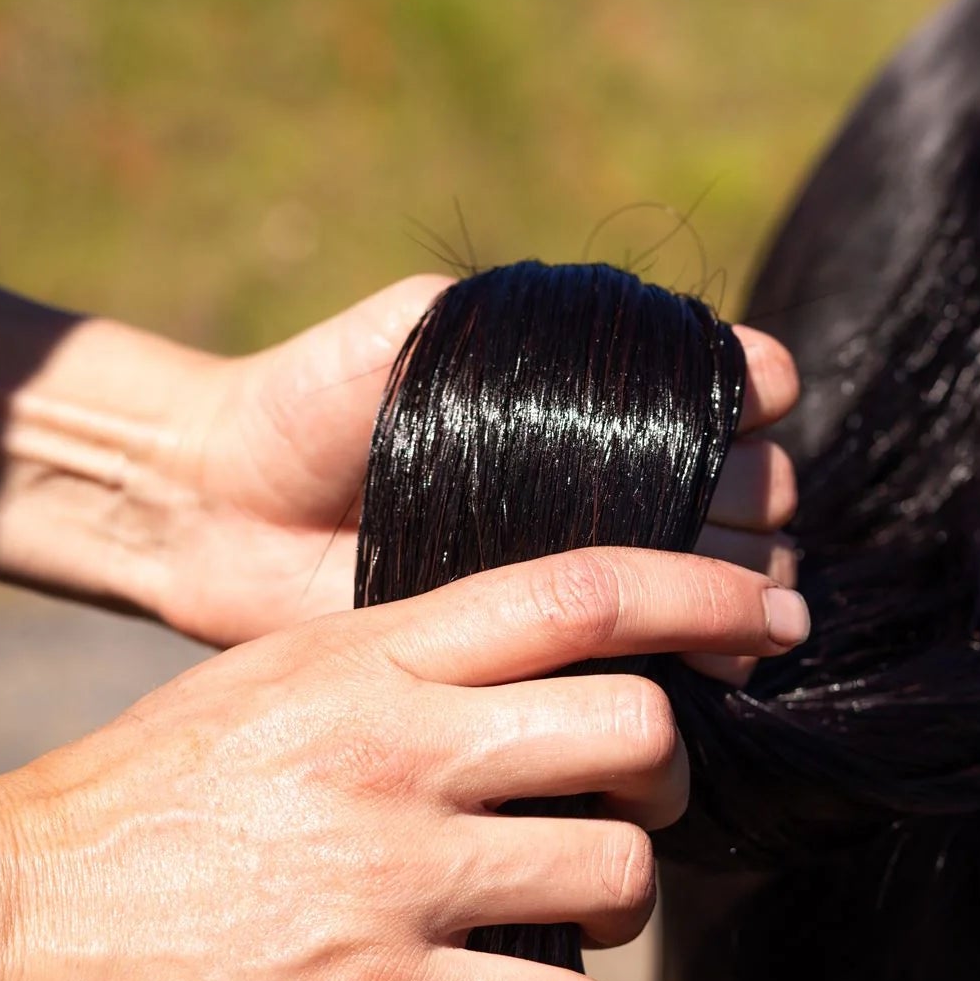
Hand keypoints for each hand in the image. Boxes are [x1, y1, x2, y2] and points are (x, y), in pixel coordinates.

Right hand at [0, 549, 809, 980]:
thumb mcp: (264, 684)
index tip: (771, 614)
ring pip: (617, 869)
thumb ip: (391, 669)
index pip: (576, 591)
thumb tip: (520, 679)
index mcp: (366, 652)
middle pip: (632, 726)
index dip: (699, 596)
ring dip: (631, 902)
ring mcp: (391, 872)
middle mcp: (396, 747)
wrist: (1, 924)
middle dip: (670, 770)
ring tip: (588, 922)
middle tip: (640, 801)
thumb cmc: (132, 800)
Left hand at [143, 279, 799, 647]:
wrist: (225, 514)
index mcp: (589, 396)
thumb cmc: (309, 404)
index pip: (718, 387)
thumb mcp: (407, 332)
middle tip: (723, 515)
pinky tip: (714, 665)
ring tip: (744, 611)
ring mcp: (584, 566)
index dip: (752, 389)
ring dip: (748, 585)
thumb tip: (633, 333)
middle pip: (746, 486)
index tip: (752, 399)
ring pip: (722, 574)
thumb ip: (505, 315)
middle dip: (754, 497)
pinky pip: (653, 654)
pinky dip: (700, 657)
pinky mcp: (552, 643)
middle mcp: (606, 479)